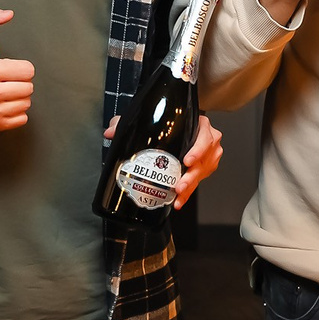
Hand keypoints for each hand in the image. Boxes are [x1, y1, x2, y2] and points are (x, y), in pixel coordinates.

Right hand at [0, 6, 33, 130]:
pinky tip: (2, 105)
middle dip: (19, 83)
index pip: (28, 71)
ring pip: (26, 103)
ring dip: (17, 98)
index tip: (5, 68)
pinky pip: (21, 119)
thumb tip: (8, 13)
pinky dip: (15, 113)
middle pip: (28, 88)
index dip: (19, 68)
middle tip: (3, 81)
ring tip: (2, 93)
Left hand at [105, 114, 223, 208]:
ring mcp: (207, 156)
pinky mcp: (203, 169)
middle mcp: (207, 141)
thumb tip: (111, 132)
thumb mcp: (149, 119)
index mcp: (199, 125)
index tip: (187, 160)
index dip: (198, 150)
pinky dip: (189, 193)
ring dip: (190, 186)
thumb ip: (127, 122)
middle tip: (179, 186)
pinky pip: (198, 182)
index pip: (205, 137)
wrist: (179, 128)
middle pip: (204, 161)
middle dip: (191, 176)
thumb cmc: (170, 123)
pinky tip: (178, 201)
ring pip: (202, 174)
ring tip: (177, 196)